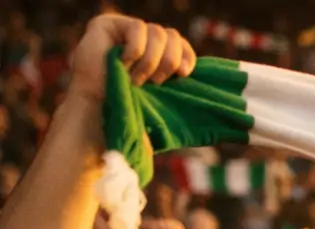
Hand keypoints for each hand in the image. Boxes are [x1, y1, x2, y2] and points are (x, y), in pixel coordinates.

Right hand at [69, 14, 195, 102]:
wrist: (99, 112)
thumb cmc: (130, 111)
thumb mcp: (163, 96)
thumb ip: (177, 79)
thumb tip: (209, 75)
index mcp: (156, 55)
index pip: (181, 44)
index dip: (187, 55)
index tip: (184, 74)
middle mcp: (141, 41)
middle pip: (172, 35)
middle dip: (169, 61)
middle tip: (157, 83)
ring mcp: (123, 31)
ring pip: (157, 32)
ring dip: (151, 61)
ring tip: (137, 80)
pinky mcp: (107, 24)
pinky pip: (137, 28)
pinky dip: (135, 50)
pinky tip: (124, 64)